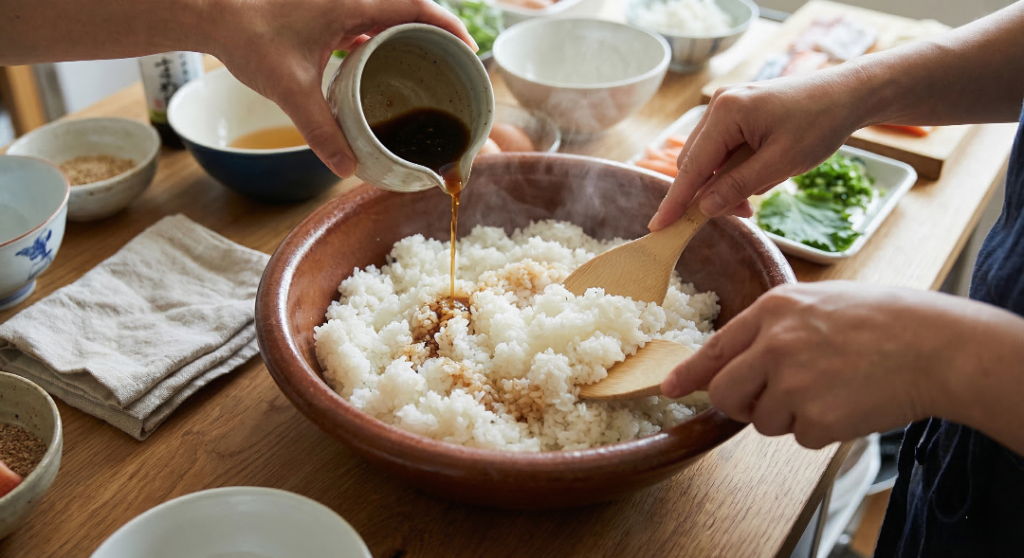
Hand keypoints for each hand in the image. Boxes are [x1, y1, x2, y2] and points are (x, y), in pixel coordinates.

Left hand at [206, 0, 474, 177]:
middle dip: (435, 34)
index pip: (418, 6)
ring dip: (407, 35)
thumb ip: (321, 130)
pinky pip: (364, 19)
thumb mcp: (291, 89)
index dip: (450, 26)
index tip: (469, 50)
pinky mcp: (321, 10)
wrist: (211, 12)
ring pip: (386, 14)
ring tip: (424, 67)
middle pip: (409, 9)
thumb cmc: (249, 37)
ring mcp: (335, 1)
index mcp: (354, 3)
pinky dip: (379, 38)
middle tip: (453, 65)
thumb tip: (345, 168)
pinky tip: (376, 64)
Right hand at [648, 71, 870, 229]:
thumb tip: (704, 208)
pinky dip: (733, 170)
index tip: (657, 227)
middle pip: (695, 163)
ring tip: (755, 197)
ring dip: (724, 184)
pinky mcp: (736, 112)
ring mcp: (726, 106)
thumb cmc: (820, 123)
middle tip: (744, 213)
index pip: (691, 167)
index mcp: (726, 112)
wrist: (847, 94)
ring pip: (707, 159)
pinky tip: (758, 177)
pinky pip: (721, 149)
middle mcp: (719, 105)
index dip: (675, 201)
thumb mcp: (781, 164)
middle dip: (711, 193)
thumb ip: (738, 186)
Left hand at [660, 282, 980, 448]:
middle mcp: (774, 345)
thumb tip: (738, 360)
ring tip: (832, 389)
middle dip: (738, 405)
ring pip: (762, 420)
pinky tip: (849, 403)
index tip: (669, 388)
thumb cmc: (883, 321)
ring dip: (789, 416)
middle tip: (768, 402)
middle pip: (724, 393)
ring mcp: (793, 383)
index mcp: (772, 311)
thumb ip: (773, 328)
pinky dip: (821, 429)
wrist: (935, 345)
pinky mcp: (816, 418)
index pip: (714, 349)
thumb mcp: (817, 302)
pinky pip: (800, 437)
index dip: (689, 373)